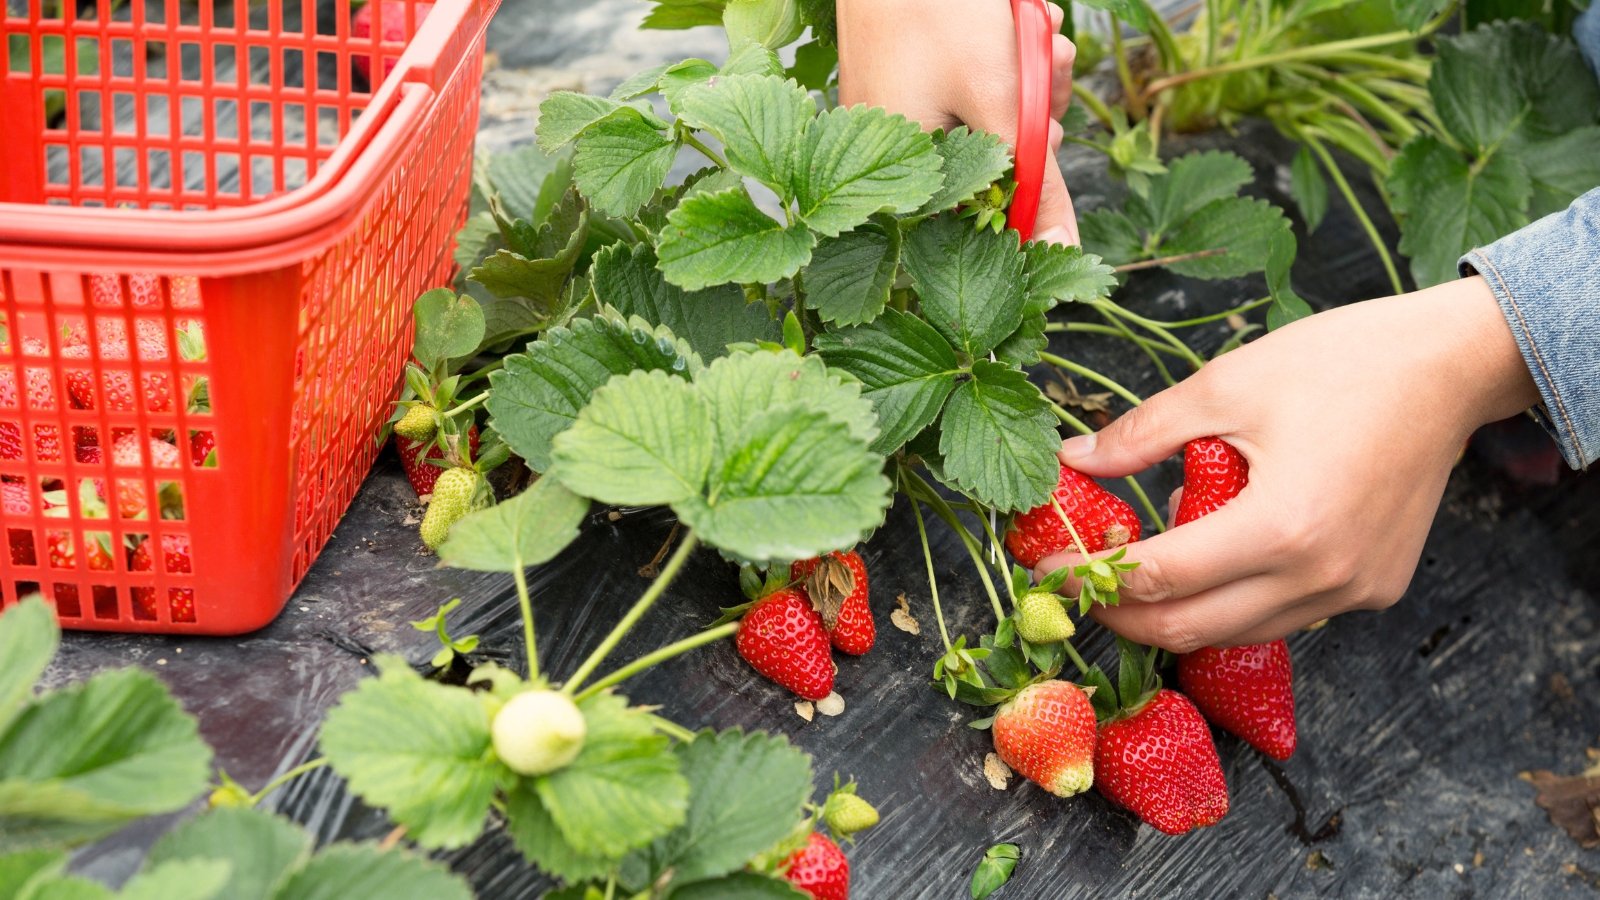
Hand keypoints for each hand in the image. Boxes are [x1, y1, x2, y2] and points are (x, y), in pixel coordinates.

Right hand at [836, 0, 1079, 243]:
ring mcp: (903, 118)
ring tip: (1034, 33)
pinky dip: (1006, 65)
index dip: (1029, 186)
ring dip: (1029, 84)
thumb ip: (1035, 179)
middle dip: (1035, 119)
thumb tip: (1061, 250)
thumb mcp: (1001, 98)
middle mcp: (895, 154)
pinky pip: (973, 96)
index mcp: (900, 175)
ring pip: (992, 125)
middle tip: (1046, 66)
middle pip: (993, 169)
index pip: (980, 219)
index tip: (1049, 138)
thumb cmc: (937, 12)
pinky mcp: (913, 87)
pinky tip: (1016, 27)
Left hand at [1036, 277, 1539, 650]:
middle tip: (1076, 589)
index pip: (1159, 578)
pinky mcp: (1375, 588)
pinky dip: (1235, 600)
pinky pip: (1285, 615)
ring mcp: (1353, 591)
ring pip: (1239, 632)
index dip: (1091, 579)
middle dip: (1122, 616)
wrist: (1449, 366)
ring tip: (1135, 572)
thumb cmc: (1341, 363)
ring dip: (1179, 613)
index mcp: (1280, 526)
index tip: (1044, 571)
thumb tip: (1073, 460)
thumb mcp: (1225, 385)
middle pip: (1192, 628)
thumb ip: (1142, 434)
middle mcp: (1320, 576)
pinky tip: (1210, 558)